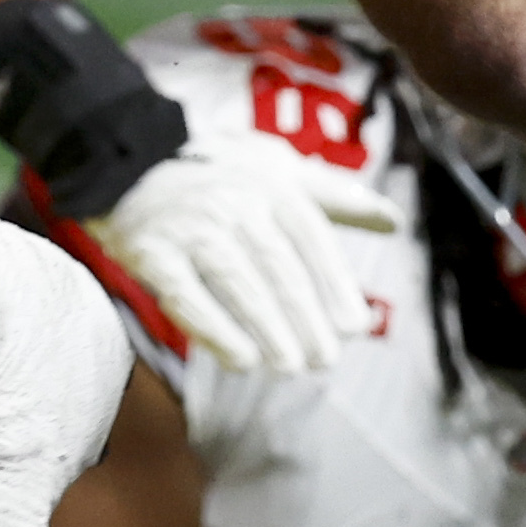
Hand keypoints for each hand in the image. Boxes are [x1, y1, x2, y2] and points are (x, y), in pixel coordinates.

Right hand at [87, 130, 381, 374]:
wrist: (130, 160)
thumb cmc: (220, 172)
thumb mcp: (280, 168)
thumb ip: (337, 196)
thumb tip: (395, 221)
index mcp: (271, 184)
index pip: (311, 236)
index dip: (334, 282)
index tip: (355, 326)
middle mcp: (234, 202)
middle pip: (278, 265)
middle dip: (305, 317)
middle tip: (323, 361)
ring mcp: (191, 227)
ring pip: (237, 281)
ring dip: (267, 328)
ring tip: (289, 367)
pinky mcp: (151, 252)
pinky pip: (186, 295)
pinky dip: (214, 330)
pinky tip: (240, 360)